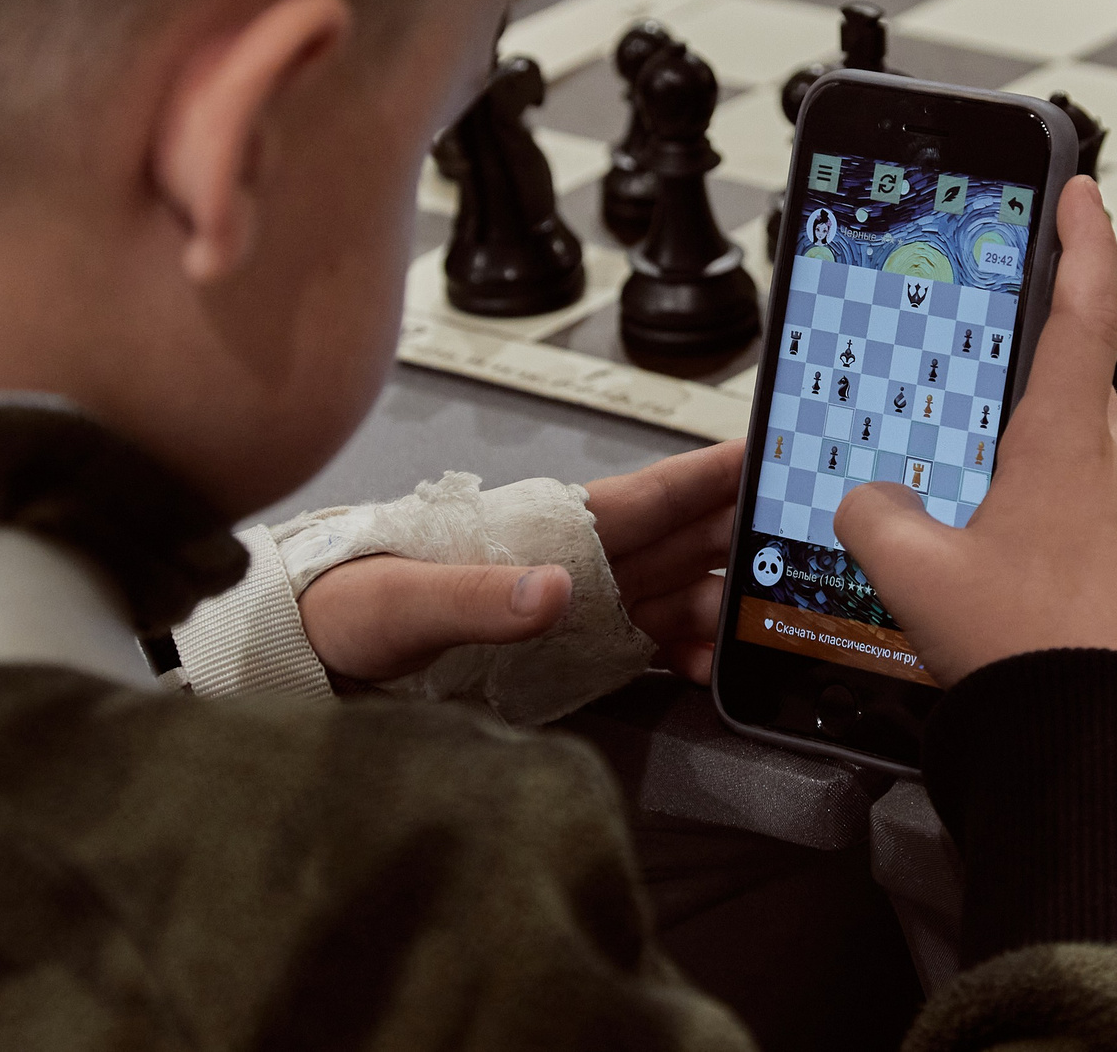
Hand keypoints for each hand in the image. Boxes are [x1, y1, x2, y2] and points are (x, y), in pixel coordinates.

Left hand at [297, 441, 740, 685]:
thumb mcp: (403, 603)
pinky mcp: (565, 647)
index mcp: (543, 529)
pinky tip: (716, 667)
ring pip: (675, 590)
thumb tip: (556, 588)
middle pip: (680, 538)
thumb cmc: (343, 611)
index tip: (767, 449)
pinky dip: (688, 653)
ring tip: (770, 620)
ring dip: (724, 603)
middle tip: (808, 536)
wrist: (308, 657)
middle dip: (743, 534)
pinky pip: (646, 641)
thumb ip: (478, 596)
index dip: (710, 474)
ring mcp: (574, 602)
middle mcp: (571, 559)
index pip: (646, 495)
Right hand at [834, 175, 1116, 685]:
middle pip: (1064, 378)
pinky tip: (980, 541)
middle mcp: (1111, 466)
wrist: (1101, 749)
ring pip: (1063, 448)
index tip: (1076, 187)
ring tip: (951, 470)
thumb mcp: (915, 573)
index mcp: (1071, 438)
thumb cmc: (1035, 656)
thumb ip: (874, 515)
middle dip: (1011, 362)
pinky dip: (1025, 498)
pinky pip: (1070, 504)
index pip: (1085, 302)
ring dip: (1012, 443)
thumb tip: (866, 499)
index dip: (1081, 234)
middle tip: (966, 346)